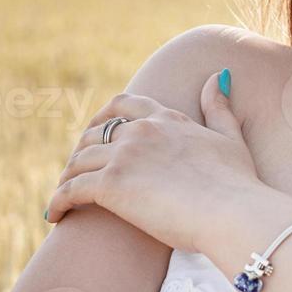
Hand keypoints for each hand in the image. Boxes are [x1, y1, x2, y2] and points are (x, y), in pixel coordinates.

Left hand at [44, 71, 260, 253]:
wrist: (232, 212)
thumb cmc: (238, 183)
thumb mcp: (231, 138)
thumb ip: (219, 108)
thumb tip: (217, 76)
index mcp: (167, 119)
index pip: (125, 105)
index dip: (104, 117)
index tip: (95, 132)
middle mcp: (142, 130)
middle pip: (95, 133)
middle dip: (80, 151)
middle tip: (75, 172)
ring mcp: (125, 155)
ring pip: (78, 161)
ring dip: (66, 178)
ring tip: (62, 197)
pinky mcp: (112, 184)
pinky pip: (70, 190)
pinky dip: (58, 202)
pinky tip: (54, 215)